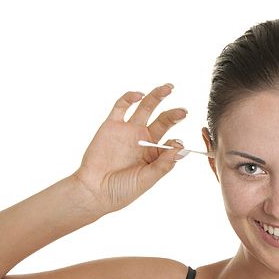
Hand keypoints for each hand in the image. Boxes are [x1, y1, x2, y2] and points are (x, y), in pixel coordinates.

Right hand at [72, 85, 187, 214]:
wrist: (94, 191)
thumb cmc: (122, 190)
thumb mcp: (147, 179)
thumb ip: (163, 164)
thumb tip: (180, 148)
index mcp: (154, 154)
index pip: (171, 142)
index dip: (176, 141)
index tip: (177, 143)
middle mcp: (143, 139)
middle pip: (163, 121)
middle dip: (174, 115)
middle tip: (184, 112)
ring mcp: (128, 130)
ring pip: (146, 108)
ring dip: (157, 96)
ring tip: (168, 88)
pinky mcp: (111, 125)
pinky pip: (122, 106)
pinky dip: (130, 97)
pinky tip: (139, 95)